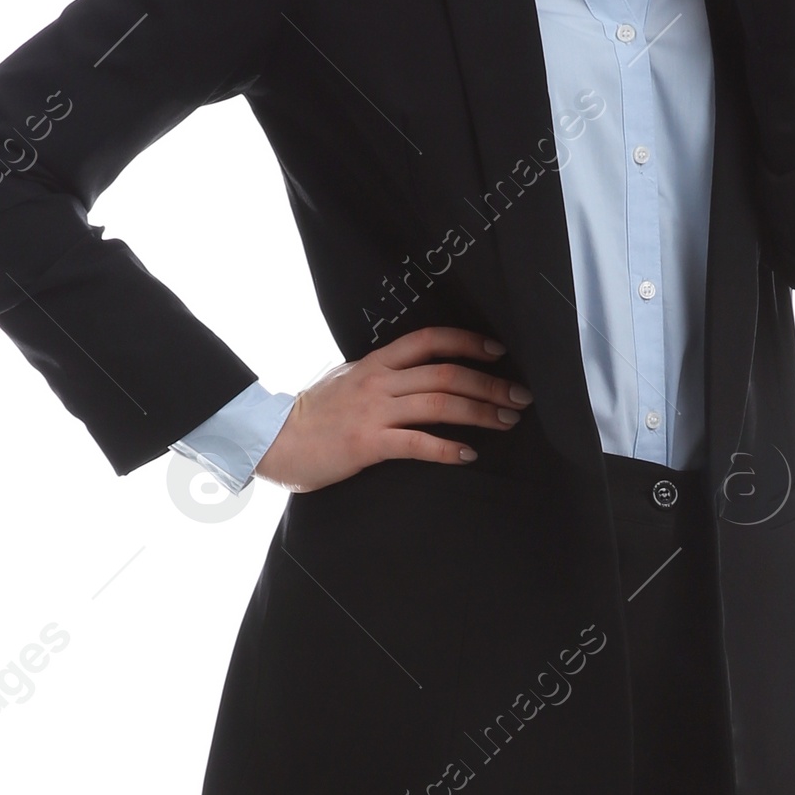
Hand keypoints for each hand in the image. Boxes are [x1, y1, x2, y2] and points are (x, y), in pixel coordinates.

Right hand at [254, 325, 531, 491]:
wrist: (274, 439)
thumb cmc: (313, 415)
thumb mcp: (349, 381)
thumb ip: (383, 377)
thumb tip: (420, 377)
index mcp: (377, 362)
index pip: (430, 340)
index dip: (469, 342)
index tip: (498, 351)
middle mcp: (380, 381)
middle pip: (446, 373)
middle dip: (490, 383)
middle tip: (520, 396)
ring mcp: (374, 411)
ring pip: (439, 404)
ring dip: (479, 412)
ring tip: (508, 421)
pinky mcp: (368, 443)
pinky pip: (416, 443)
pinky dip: (447, 448)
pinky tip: (468, 454)